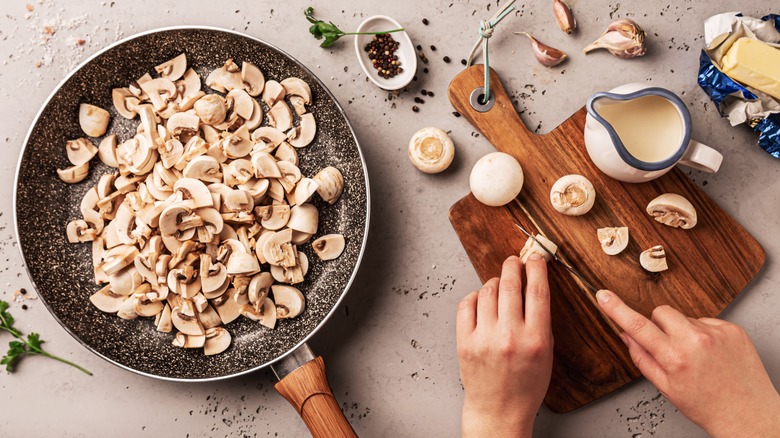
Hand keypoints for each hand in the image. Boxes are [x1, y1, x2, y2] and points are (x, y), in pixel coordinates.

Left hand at [456, 255, 552, 437]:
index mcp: (536, 339)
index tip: (536, 257)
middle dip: (513, 265)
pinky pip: (467, 305)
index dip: (537, 268)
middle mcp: (509, 336)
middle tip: (514, 261)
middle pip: (510, 284)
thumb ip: (541, 320)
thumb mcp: (547, 353)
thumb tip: (534, 285)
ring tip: (500, 285)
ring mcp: (484, 338)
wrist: (499, 410)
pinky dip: (475, 297)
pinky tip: (481, 300)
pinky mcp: (465, 341)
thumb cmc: (526, 384)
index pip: (537, 291)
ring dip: (495, 282)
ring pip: (487, 291)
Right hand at [596, 289, 779, 437]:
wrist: (748, 414)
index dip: (616, 309)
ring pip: (684, 317)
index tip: (603, 295)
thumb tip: (626, 335)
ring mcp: (717, 333)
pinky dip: (704, 333)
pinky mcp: (733, 329)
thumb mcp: (666, 388)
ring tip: (696, 356)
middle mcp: (697, 341)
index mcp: (675, 358)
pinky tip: (711, 353)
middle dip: (658, 325)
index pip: (637, 326)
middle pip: (661, 312)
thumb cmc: (707, 406)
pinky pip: (707, 321)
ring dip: (683, 330)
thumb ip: (642, 358)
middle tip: (668, 347)